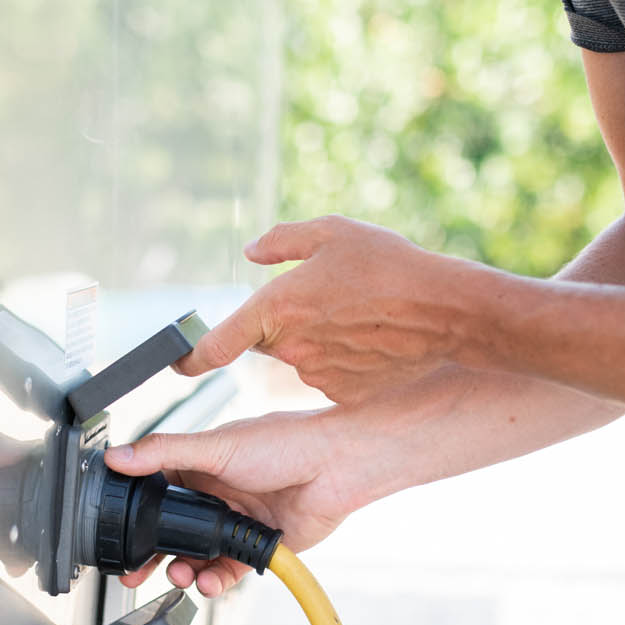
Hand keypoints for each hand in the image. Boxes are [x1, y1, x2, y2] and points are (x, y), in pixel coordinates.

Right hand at [103, 407, 364, 597]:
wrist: (336, 467)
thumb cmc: (284, 442)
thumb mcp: (215, 445)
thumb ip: (163, 453)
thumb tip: (117, 456)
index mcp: (201, 466)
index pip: (158, 493)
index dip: (137, 515)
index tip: (119, 534)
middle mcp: (217, 495)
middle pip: (174, 532)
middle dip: (154, 555)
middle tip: (135, 574)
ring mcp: (236, 522)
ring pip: (198, 555)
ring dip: (184, 569)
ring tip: (179, 575)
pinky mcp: (257, 548)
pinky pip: (228, 571)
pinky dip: (215, 581)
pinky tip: (208, 582)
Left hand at [175, 215, 480, 403]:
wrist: (446, 311)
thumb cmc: (389, 265)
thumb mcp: (332, 231)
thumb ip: (282, 240)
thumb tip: (251, 251)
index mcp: (276, 307)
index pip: (215, 346)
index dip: (189, 358)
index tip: (178, 363)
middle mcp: (291, 347)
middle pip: (266, 340)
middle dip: (283, 323)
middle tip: (324, 299)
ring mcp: (318, 375)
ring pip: (301, 356)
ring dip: (318, 338)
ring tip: (361, 313)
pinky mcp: (345, 393)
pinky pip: (331, 375)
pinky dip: (343, 359)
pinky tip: (373, 337)